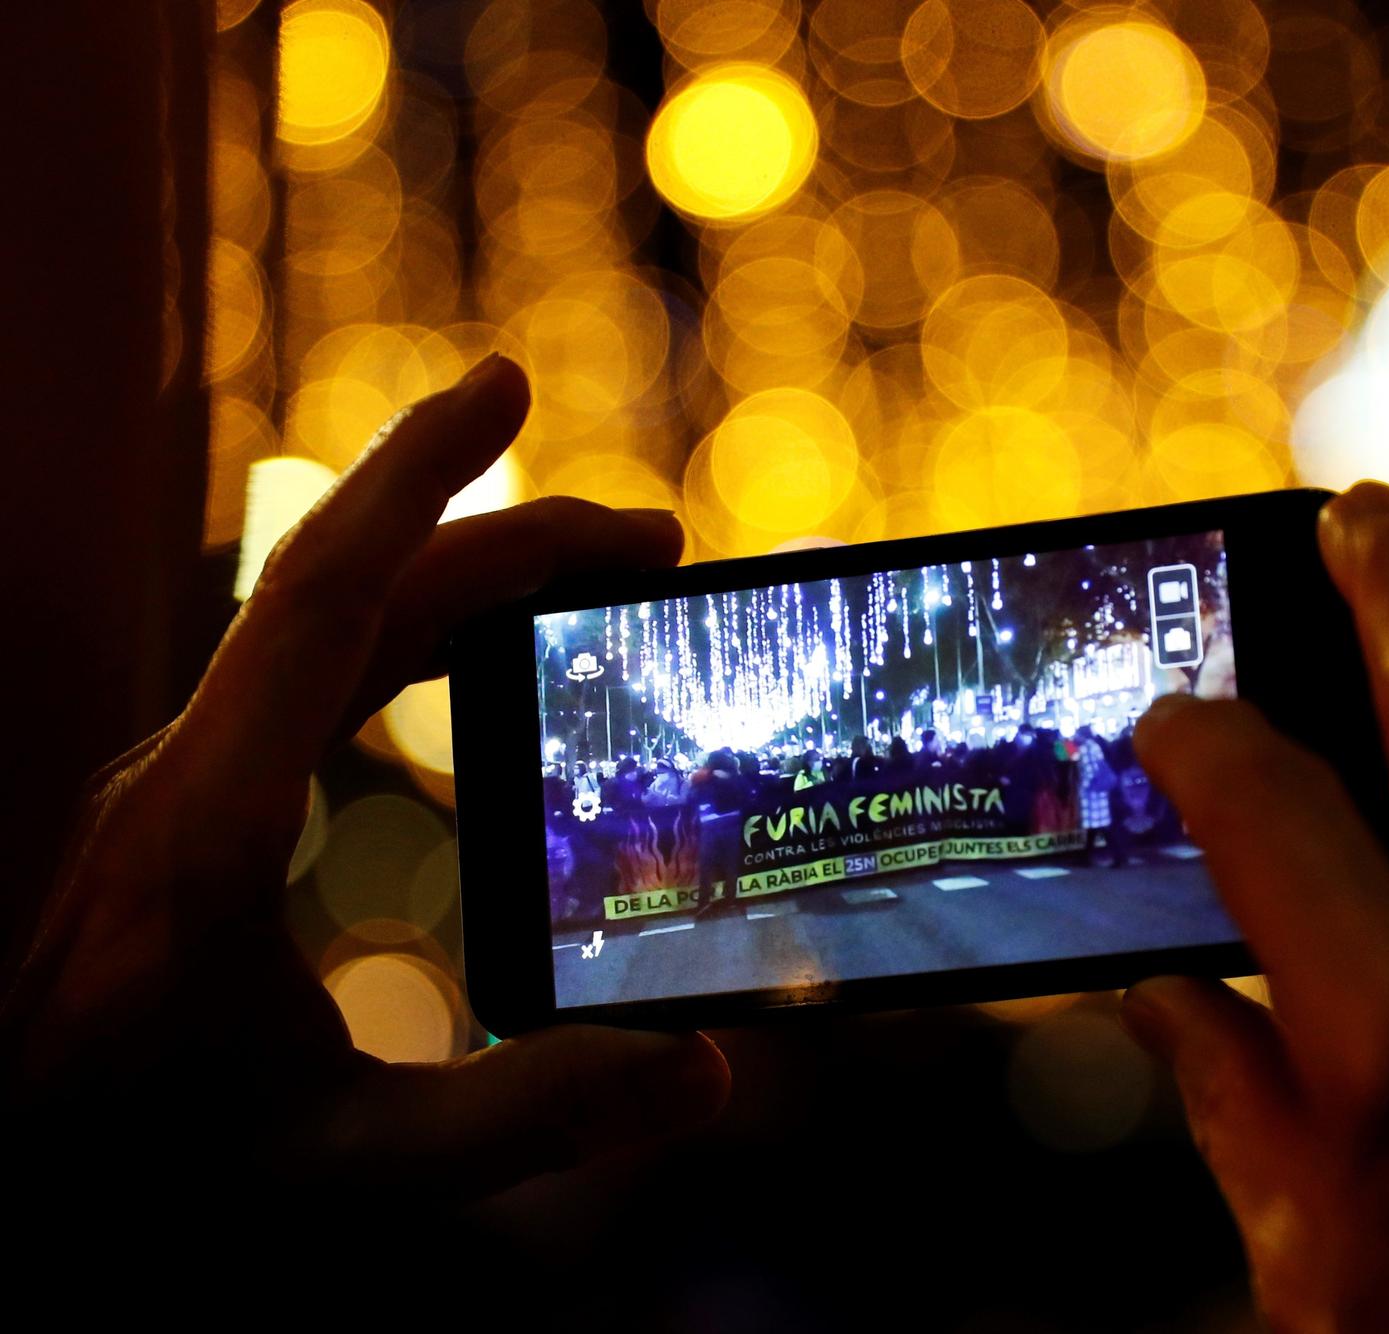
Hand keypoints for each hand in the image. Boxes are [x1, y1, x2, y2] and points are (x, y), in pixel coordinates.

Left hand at [3, 356, 727, 1204]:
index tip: (508, 384)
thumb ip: (520, 1117)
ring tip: (593, 586)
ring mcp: (179, 787)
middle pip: (352, 592)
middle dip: (506, 538)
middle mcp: (183, 773)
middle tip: (655, 540)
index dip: (420, 478)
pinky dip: (412, 641)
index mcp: (204, 820)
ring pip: (328, 631)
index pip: (321, 596)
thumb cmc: (134, 1170)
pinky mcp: (188, 815)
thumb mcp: (339, 1160)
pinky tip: (472, 669)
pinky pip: (311, 683)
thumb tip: (701, 1066)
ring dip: (460, 581)